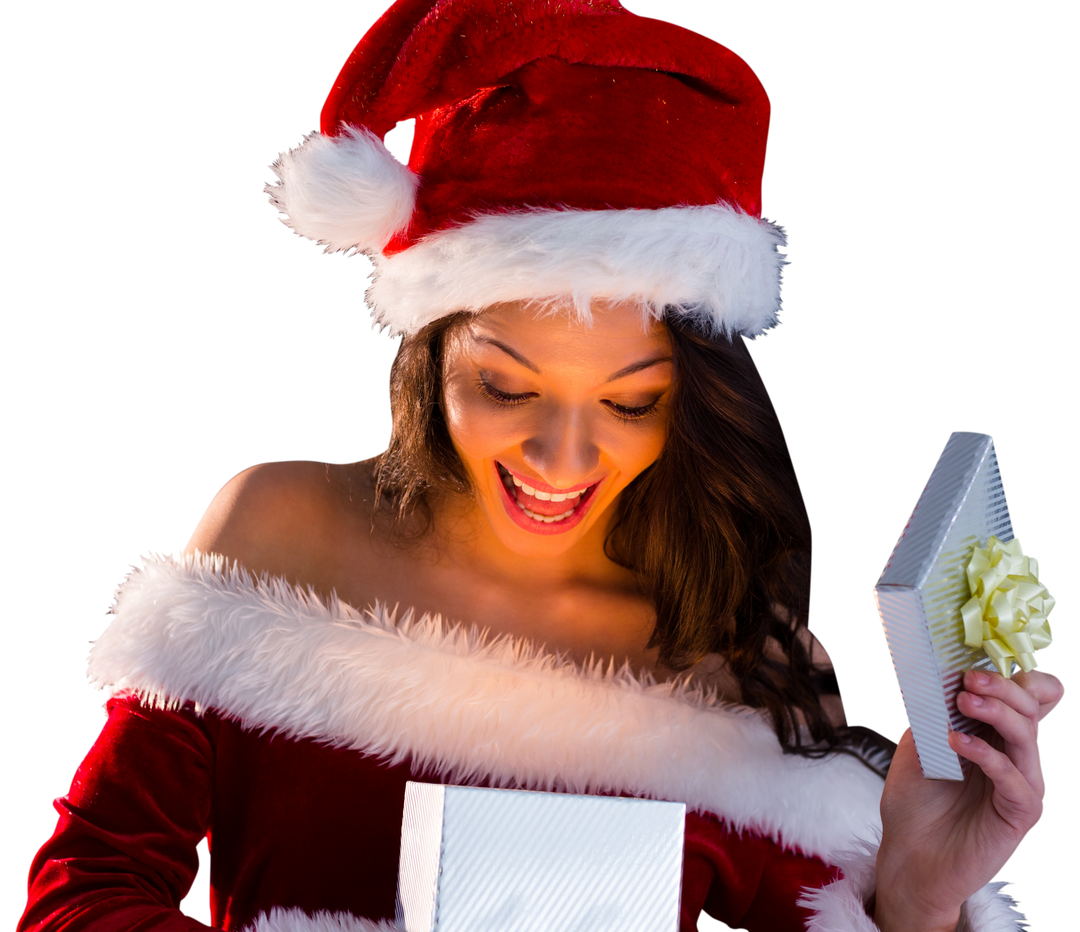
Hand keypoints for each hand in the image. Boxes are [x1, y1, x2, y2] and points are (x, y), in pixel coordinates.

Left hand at [873, 667, 1065, 931]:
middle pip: (1030, 712)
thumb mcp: (914, 747)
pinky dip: (989, 756)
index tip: (978, 662)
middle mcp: (1014, 758)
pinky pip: (1016, 781)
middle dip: (1003, 688)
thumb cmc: (914, 804)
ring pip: (1027, 739)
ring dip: (998, 713)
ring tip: (965, 700)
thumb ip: (930, 715)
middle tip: (969, 679)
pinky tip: (958, 743)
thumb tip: (934, 678)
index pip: (1023, 700)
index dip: (1014, 678)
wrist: (908, 858)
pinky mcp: (1018, 814)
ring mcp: (1020, 786)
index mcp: (995, 737)